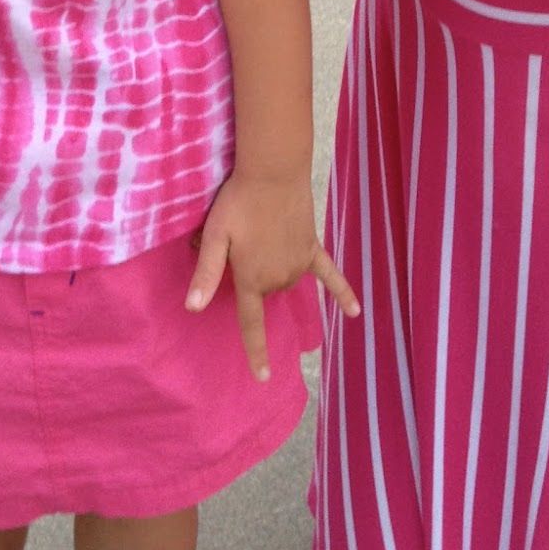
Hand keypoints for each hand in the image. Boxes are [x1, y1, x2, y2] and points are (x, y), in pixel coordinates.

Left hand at [185, 171, 359, 380]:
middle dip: (251, 275)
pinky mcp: (313, 247)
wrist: (274, 172)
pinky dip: (343, 293)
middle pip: (264, 291)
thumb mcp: (215, 235)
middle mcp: (279, 279)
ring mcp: (299, 264)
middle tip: (239, 238)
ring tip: (260, 231)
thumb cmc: (239, 202)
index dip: (256, 351)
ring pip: (286, 280)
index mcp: (253, 280)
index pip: (252, 324)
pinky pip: (331, 275)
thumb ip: (206, 273)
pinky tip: (356, 312)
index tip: (262, 377)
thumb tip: (192, 309)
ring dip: (274, 267)